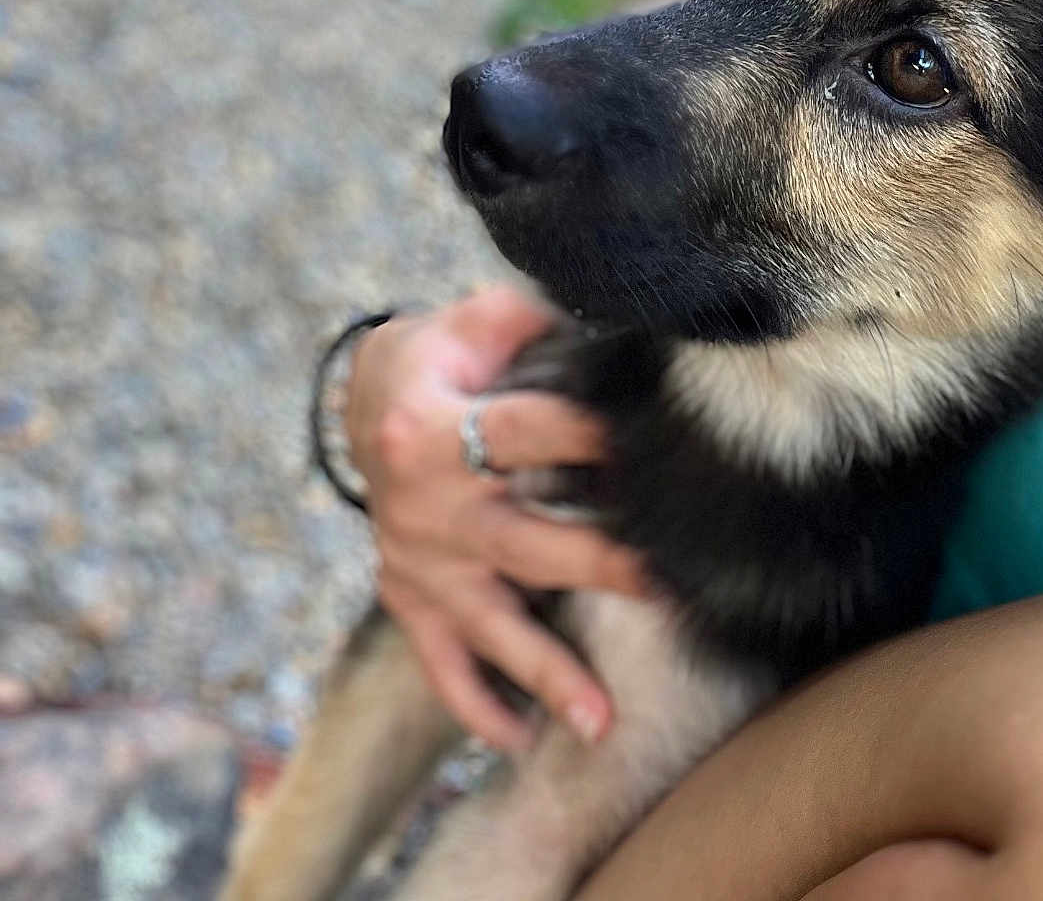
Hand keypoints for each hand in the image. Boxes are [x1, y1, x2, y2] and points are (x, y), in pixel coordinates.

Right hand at [345, 288, 646, 751]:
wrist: (366, 403)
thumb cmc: (443, 357)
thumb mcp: (474, 321)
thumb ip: (532, 318)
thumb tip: (612, 313)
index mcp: (433, 426)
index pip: (525, 432)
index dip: (589, 437)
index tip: (655, 451)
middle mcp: (422, 504)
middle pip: (521, 543)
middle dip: (597, 567)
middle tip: (664, 588)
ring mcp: (416, 562)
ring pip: (487, 626)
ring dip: (545, 674)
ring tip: (601, 722)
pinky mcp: (409, 598)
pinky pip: (440, 665)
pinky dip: (476, 706)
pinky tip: (521, 743)